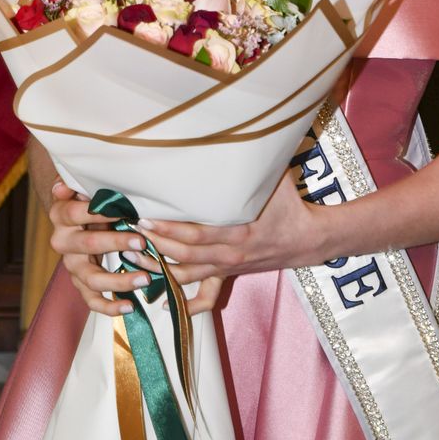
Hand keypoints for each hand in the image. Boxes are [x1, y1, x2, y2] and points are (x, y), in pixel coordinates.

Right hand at [48, 180, 150, 316]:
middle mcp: (63, 243)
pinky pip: (92, 301)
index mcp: (61, 216)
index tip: (125, 210)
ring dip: (119, 280)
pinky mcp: (80, 284)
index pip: (77, 212)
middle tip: (141, 241)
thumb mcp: (83, 188)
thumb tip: (61, 186)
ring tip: (144, 278)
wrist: (75, 221)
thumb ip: (76, 185)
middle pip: (89, 244)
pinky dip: (110, 307)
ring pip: (92, 279)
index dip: (100, 211)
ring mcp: (72, 266)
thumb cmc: (88, 200)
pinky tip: (130, 306)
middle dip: (116, 242)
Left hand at [132, 170, 328, 285]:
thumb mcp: (272, 180)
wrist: (307, 239)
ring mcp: (228, 267)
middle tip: (130, 233)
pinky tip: (161, 303)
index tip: (146, 218)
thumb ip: (252, 164)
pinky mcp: (229, 274)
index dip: (169, 229)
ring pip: (188, 275)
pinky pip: (205, 294)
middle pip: (186, 255)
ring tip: (133, 258)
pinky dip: (185, 303)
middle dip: (156, 245)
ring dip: (160, 269)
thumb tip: (234, 136)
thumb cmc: (287, 204)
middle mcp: (231, 254)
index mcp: (239, 230)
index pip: (197, 234)